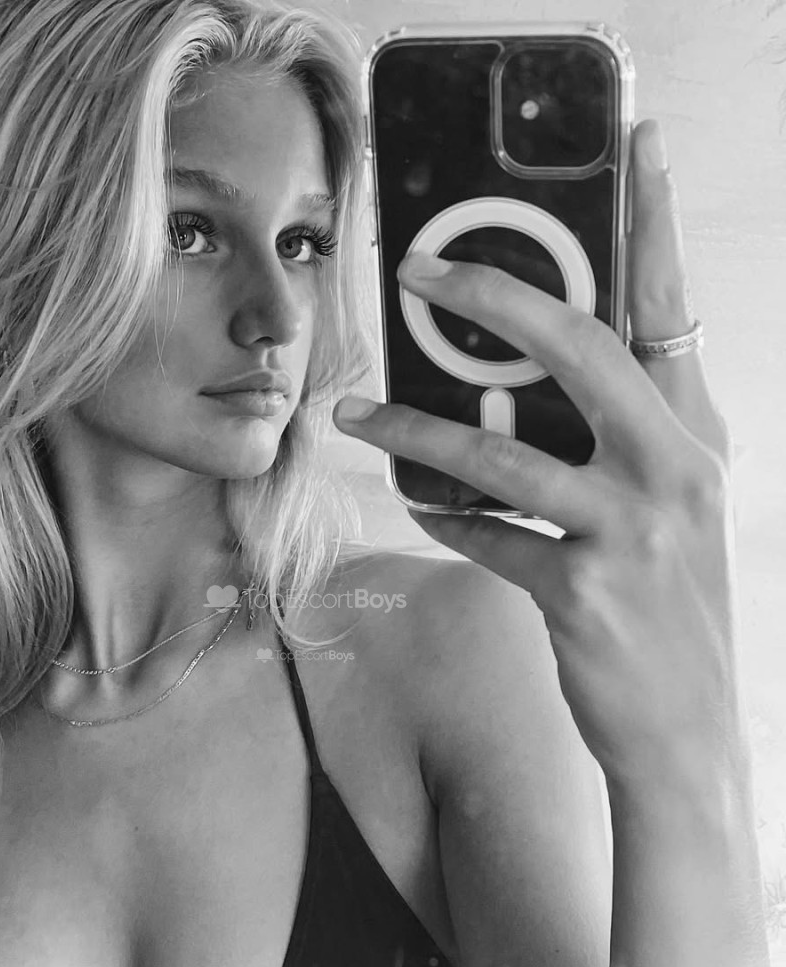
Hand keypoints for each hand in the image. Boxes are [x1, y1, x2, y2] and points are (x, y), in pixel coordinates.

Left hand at [333, 121, 738, 786]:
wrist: (687, 733)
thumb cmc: (672, 611)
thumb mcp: (673, 509)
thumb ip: (624, 441)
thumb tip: (529, 386)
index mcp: (698, 438)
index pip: (674, 309)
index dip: (654, 225)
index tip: (637, 148)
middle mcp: (673, 471)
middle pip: (579, 349)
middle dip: (492, 297)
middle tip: (418, 269)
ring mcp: (630, 532)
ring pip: (500, 451)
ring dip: (414, 427)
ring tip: (354, 411)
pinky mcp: (579, 593)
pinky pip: (487, 538)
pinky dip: (445, 520)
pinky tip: (420, 507)